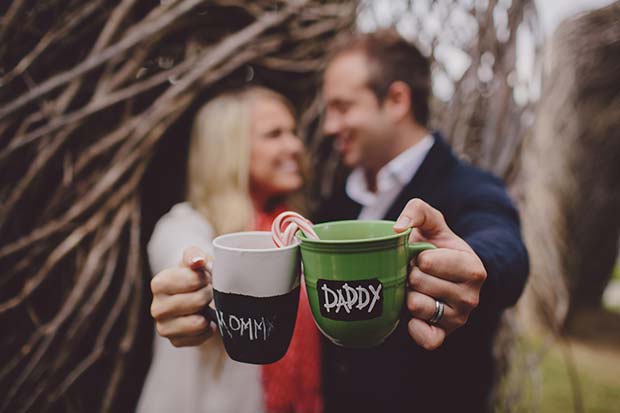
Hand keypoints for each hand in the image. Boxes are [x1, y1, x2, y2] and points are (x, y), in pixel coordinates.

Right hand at [150, 246, 215, 346]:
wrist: (202, 295)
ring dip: (206, 314)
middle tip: (208, 292)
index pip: (185, 281)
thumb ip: (195, 255)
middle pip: (191, 302)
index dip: (200, 279)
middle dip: (205, 295)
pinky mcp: (175, 341)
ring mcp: (164, 326)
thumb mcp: (196, 259)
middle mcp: (157, 307)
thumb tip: (197, 261)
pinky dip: (208, 330)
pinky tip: (208, 320)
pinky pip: (197, 338)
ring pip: (193, 324)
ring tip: (207, 306)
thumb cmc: (198, 275)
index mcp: (159, 284)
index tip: (205, 277)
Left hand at [393, 199, 486, 350]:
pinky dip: (412, 325)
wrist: (442, 272)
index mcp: (473, 268)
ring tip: (417, 288)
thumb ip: (417, 210)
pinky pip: (423, 337)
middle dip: (411, 275)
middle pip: (419, 283)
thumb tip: (398, 228)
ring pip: (417, 307)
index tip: (424, 255)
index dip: (418, 256)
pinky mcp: (443, 337)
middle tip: (417, 272)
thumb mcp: (431, 221)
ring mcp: (459, 319)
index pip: (428, 262)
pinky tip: (414, 312)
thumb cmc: (435, 244)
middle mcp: (472, 297)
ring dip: (408, 295)